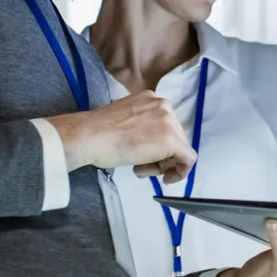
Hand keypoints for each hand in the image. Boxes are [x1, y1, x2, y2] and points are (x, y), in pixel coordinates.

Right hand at [46, 91, 196, 183]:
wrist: (89, 136)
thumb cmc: (98, 133)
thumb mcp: (125, 121)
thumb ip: (142, 127)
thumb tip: (149, 142)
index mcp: (151, 98)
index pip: (165, 126)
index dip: (157, 146)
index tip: (144, 156)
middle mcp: (164, 105)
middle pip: (175, 137)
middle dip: (161, 156)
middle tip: (141, 167)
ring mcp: (169, 121)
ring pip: (180, 149)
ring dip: (163, 164)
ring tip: (140, 169)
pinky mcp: (172, 140)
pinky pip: (188, 159)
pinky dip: (180, 172)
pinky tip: (166, 178)